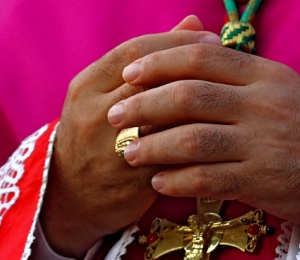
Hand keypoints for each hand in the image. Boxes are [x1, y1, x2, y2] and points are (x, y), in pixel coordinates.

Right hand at [41, 16, 220, 258]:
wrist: (69, 196)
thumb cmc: (96, 135)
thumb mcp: (107, 93)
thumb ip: (149, 61)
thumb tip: (193, 23)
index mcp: (88, 86)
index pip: (135, 52)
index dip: (177, 43)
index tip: (213, 40)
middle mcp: (97, 115)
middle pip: (153, 84)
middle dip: (196, 73)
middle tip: (230, 68)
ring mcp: (113, 151)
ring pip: (164, 123)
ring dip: (202, 111)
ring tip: (229, 102)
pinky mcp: (133, 182)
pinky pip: (173, 160)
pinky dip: (199, 147)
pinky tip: (223, 138)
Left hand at [106, 43, 299, 223]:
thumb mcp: (279, 89)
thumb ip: (236, 73)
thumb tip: (187, 54)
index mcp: (264, 76)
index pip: (202, 59)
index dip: (159, 63)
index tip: (128, 73)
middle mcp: (262, 105)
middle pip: (189, 96)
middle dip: (144, 104)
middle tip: (116, 115)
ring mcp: (262, 144)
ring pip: (193, 138)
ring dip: (153, 145)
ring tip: (129, 152)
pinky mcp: (261, 181)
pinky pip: (207, 178)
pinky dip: (176, 179)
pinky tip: (158, 182)